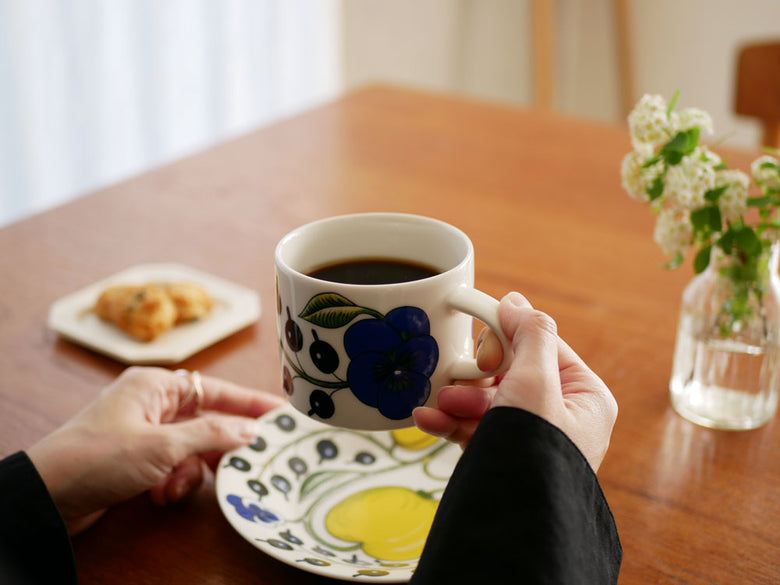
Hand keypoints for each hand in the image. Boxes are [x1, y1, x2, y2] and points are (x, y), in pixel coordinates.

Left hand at [27, 367, 284, 534]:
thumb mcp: (162, 445)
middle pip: (206, 421)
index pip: (216, 390)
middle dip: (215, 448)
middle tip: (241, 464)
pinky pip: (174, 466)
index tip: (282, 412)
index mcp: (156, 386)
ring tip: (172, 486)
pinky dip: (172, 482)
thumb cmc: (98, 457)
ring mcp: (144, 432)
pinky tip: (158, 494)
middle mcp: (152, 404)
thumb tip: (251, 430)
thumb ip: (212, 434)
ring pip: (192, 448)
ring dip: (190, 471)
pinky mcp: (138, 459)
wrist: (47, 497)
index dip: (250, 403)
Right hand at [414, 292, 617, 470]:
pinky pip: (474, 427)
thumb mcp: (536, 380)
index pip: (541, 345)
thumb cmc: (537, 449)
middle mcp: (560, 415)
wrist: (516, 519)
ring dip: (458, 399)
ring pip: (487, 400)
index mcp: (584, 396)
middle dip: (477, 374)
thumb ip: (529, 334)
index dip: (506, 334)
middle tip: (461, 375)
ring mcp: (529, 437)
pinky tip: (426, 420)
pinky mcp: (502, 454)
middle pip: (510, 372)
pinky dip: (450, 422)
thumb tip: (516, 302)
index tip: (474, 321)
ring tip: (440, 404)